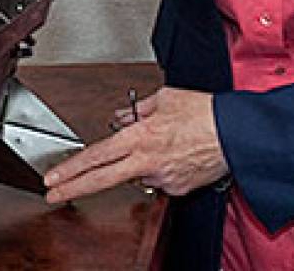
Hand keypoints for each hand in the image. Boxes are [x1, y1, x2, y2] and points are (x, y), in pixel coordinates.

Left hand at [43, 88, 228, 201]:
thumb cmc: (206, 112)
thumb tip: (121, 116)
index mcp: (140, 137)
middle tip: (53, 195)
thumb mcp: (165, 99)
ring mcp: (163, 179)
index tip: (53, 177)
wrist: (239, 134)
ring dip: (141, 163)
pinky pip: (160, 179)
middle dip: (73, 188)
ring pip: (137, 175)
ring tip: (167, 143)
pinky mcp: (178, 189)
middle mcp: (147, 161)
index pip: (96, 156)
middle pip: (102, 180)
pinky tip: (178, 154)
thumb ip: (138, 109)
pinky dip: (163, 168)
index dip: (71, 168)